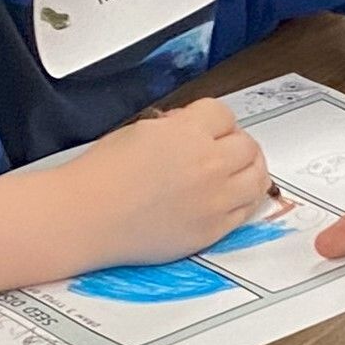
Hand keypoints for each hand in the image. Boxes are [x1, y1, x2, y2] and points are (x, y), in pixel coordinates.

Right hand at [64, 94, 276, 269]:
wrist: (86, 217)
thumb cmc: (101, 176)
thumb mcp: (138, 130)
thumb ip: (175, 127)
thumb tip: (190, 128)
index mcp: (188, 133)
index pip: (224, 114)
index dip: (214, 120)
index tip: (207, 127)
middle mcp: (208, 165)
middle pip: (248, 145)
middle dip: (235, 142)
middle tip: (224, 148)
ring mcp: (215, 200)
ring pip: (258, 178)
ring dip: (251, 170)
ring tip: (237, 171)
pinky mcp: (213, 230)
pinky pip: (246, 211)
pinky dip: (244, 201)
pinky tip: (231, 197)